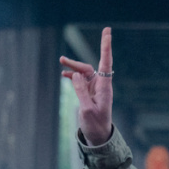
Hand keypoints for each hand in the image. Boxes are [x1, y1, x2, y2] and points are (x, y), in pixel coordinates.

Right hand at [60, 27, 113, 144]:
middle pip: (89, 67)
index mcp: (104, 87)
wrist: (98, 136)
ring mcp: (95, 88)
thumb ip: (81, 91)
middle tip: (62, 59)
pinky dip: (72, 76)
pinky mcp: (89, 93)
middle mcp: (101, 85)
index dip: (106, 46)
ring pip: (83, 72)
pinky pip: (80, 80)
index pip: (105, 62)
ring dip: (73, 67)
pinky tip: (64, 75)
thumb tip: (75, 74)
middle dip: (76, 62)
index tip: (107, 32)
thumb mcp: (87, 109)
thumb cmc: (95, 124)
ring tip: (61, 62)